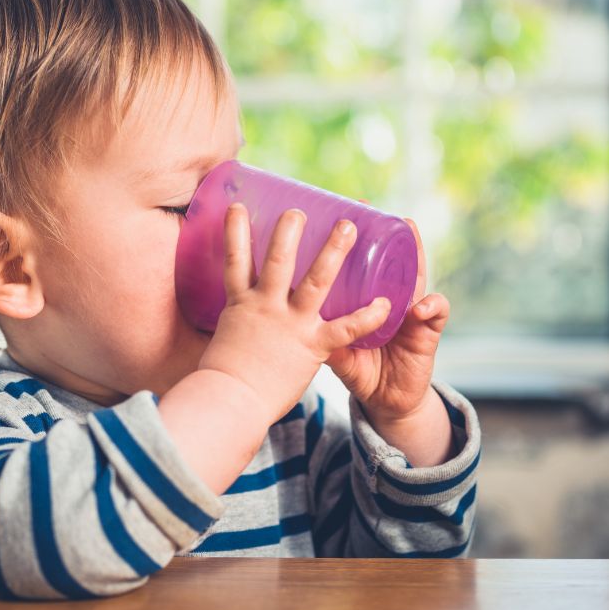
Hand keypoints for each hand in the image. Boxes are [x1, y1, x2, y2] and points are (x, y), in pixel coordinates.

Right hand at [197, 203, 392, 427]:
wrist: (230, 403)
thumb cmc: (222, 379)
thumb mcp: (223, 340)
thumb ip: (236, 325)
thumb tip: (232, 324)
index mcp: (240, 303)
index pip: (234, 259)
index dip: (235, 231)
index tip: (238, 206)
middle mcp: (265, 306)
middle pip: (277, 260)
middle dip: (289, 232)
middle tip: (300, 210)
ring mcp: (289, 324)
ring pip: (315, 281)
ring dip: (333, 251)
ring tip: (348, 226)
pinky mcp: (311, 346)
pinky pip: (345, 328)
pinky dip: (367, 316)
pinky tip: (386, 304)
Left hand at [324, 203, 449, 423]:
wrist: (387, 402)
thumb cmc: (360, 368)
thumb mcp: (333, 349)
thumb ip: (315, 334)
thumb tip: (281, 317)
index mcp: (366, 300)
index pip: (364, 264)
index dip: (357, 240)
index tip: (346, 211)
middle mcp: (390, 299)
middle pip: (391, 262)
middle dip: (388, 234)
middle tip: (376, 208)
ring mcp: (410, 313)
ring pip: (417, 277)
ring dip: (416, 253)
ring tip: (411, 230)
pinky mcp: (427, 334)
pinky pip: (435, 316)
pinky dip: (431, 307)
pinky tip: (423, 305)